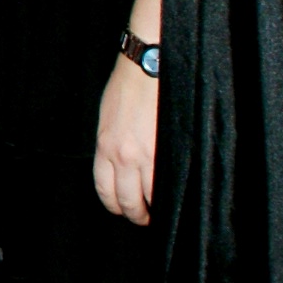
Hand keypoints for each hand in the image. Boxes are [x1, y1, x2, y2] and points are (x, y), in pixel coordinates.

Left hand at [93, 56, 157, 225]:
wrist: (148, 64)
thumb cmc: (128, 85)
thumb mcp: (108, 116)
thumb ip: (112, 142)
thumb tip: (122, 164)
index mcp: (104, 146)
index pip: (104, 189)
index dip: (114, 205)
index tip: (123, 209)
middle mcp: (122, 155)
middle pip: (126, 200)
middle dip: (135, 214)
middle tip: (145, 219)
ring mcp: (147, 154)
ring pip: (149, 196)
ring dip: (156, 209)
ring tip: (163, 212)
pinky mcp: (169, 148)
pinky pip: (170, 181)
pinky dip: (174, 192)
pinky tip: (179, 196)